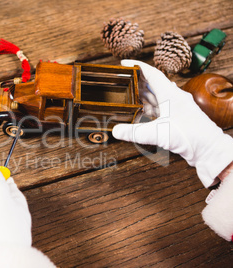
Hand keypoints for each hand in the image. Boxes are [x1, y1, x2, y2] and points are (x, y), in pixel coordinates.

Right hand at [113, 60, 232, 187]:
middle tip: (121, 83)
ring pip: (156, 97)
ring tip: (127, 97)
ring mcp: (176, 108)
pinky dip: (149, 109)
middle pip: (152, 85)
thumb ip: (134, 132)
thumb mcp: (157, 133)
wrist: (209, 149)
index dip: (137, 66)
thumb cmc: (190, 136)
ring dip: (142, 97)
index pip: (152, 74)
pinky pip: (160, 109)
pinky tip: (142, 112)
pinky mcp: (177, 118)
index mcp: (170, 94)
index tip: (124, 63)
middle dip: (136, 83)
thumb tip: (115, 131)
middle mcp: (174, 98)